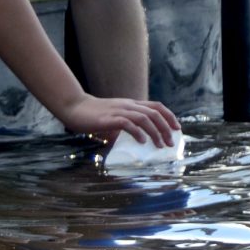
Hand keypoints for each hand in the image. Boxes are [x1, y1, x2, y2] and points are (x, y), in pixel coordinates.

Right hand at [57, 96, 181, 147]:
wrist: (73, 106)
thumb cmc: (92, 114)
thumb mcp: (112, 117)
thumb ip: (124, 126)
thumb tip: (133, 141)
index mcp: (130, 104)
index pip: (156, 106)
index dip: (169, 116)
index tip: (176, 128)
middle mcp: (128, 106)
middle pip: (154, 113)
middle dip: (166, 128)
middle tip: (170, 143)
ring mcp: (119, 111)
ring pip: (144, 118)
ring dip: (155, 132)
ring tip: (160, 145)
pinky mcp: (109, 119)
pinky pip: (128, 124)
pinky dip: (138, 133)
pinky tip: (142, 141)